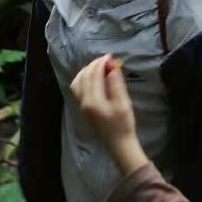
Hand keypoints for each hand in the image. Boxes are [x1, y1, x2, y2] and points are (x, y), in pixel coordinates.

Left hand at [71, 56, 146, 173]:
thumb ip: (116, 85)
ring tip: (99, 67)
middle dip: (94, 65)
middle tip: (106, 60)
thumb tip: (112, 68)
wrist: (119, 145)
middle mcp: (84, 102)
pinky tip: (94, 79)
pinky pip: (78, 89)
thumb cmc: (123, 125)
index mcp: (93, 100)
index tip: (110, 57)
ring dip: (86, 72)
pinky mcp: (84, 109)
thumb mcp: (123, 104)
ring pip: (78, 83)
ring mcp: (82, 106)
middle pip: (84, 77)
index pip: (94, 75)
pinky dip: (84, 80)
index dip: (101, 63)